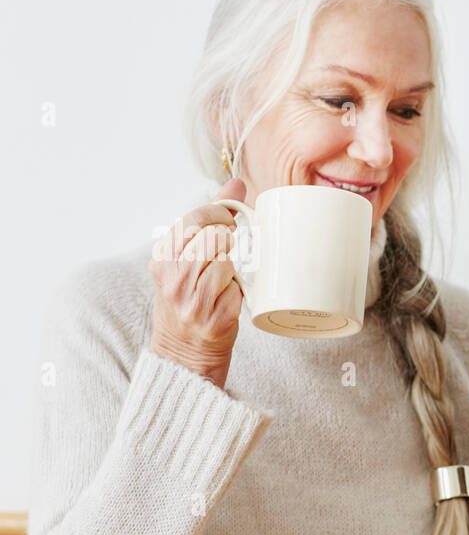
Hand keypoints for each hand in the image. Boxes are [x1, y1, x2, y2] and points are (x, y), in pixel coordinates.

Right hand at [148, 178, 246, 388]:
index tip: (227, 220)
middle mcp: (173, 277)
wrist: (184, 352)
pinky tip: (226, 299)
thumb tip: (236, 182)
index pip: (195, 218)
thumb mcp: (187, 257)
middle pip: (214, 238)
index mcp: (163, 257)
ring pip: (227, 262)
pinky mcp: (215, 319)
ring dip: (232, 267)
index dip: (219, 214)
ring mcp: (193, 300)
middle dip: (227, 240)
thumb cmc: (190, 297)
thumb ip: (212, 218)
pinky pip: (238, 290)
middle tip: (228, 249)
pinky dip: (239, 292)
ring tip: (223, 277)